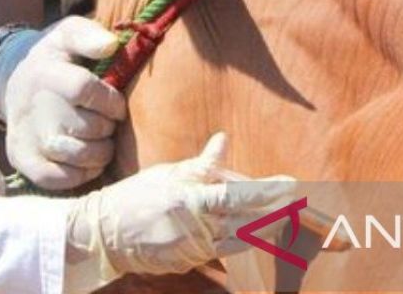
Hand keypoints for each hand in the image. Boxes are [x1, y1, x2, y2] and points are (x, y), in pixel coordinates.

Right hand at [0, 17, 126, 189]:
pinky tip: (86, 158)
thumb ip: (88, 34)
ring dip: (100, 151)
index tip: (116, 105)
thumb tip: (110, 44)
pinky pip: (63, 179)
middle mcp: (31, 107)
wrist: (16, 88)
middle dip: (107, 126)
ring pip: (79, 156)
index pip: (83, 89)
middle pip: (88, 127)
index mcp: (44, 73)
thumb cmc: (55, 61)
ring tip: (100, 139)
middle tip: (106, 121)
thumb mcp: (66, 36)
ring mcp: (25, 137)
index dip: (110, 100)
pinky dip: (83, 172)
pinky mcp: (24, 161)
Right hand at [62, 134, 296, 292]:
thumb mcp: (166, 173)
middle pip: (246, 223)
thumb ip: (200, 164)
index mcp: (187, 198)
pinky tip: (251, 232)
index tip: (290, 184)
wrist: (104, 234)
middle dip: (275, 214)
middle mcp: (193, 227)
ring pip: (239, 241)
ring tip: (282, 217)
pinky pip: (221, 252)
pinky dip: (237, 241)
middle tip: (298, 203)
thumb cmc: (135, 196)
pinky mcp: (189, 263)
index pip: (237, 195)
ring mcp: (192, 249)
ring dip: (263, 229)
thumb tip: (224, 140)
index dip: (267, 191)